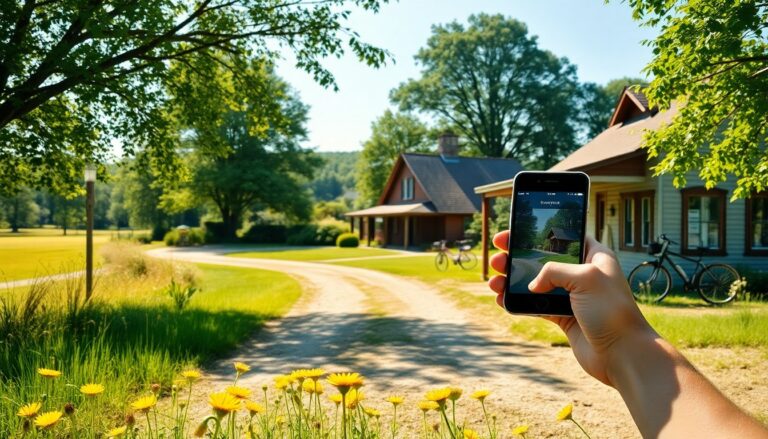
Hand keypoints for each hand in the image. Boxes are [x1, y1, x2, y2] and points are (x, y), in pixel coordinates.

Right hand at [488, 231, 653, 385]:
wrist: (622, 353)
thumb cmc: (612, 312)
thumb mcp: (585, 277)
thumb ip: (554, 271)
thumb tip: (532, 284)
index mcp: (594, 256)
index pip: (562, 237)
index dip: (537, 233)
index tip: (513, 232)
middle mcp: (582, 273)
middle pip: (543, 259)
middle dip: (517, 258)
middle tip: (498, 258)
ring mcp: (572, 296)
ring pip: (535, 283)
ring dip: (513, 281)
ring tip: (494, 281)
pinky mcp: (563, 316)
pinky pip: (535, 305)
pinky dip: (518, 302)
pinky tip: (502, 299)